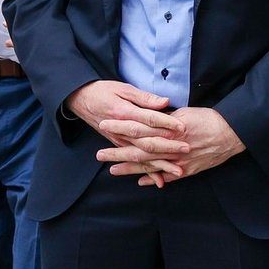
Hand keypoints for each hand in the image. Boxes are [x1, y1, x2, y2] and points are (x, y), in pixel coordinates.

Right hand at [68, 81, 185, 184]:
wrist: (81, 100)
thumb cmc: (102, 91)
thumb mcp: (123, 88)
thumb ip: (144, 97)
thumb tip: (164, 102)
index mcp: (123, 113)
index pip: (149, 120)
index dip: (166, 123)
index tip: (182, 127)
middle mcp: (122, 131)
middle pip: (148, 141)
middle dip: (169, 147)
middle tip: (187, 149)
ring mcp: (120, 141)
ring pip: (143, 156)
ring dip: (161, 164)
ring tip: (179, 171)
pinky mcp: (120, 146)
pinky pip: (135, 161)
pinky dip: (148, 172)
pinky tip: (160, 181)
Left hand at [115, 107, 243, 186]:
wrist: (231, 134)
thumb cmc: (208, 119)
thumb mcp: (184, 113)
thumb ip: (165, 118)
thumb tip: (150, 117)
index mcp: (167, 128)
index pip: (138, 127)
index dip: (120, 127)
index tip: (104, 125)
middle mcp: (169, 145)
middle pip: (138, 149)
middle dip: (118, 152)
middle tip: (99, 154)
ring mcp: (177, 160)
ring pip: (149, 166)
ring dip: (130, 169)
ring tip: (113, 170)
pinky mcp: (187, 170)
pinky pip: (167, 177)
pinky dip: (154, 179)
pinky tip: (141, 182)